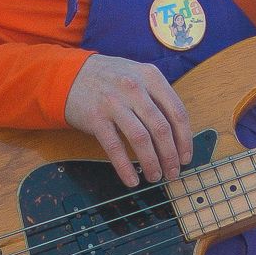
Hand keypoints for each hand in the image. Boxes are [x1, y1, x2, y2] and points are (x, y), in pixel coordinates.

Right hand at [65, 51, 195, 186]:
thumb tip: (178, 135)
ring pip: (141, 139)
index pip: (177, 113)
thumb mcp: (138, 76)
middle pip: (161, 129)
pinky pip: (115, 147)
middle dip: (170, 156)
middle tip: (173, 172)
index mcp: (151, 77)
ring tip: (155, 176)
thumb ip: (157, 98)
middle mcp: (134, 88)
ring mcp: (114, 102)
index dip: (185, 140)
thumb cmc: (109, 79)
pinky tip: (132, 179)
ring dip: (151, 163)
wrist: (69, 75)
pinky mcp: (96, 118)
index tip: (186, 157)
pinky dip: (125, 167)